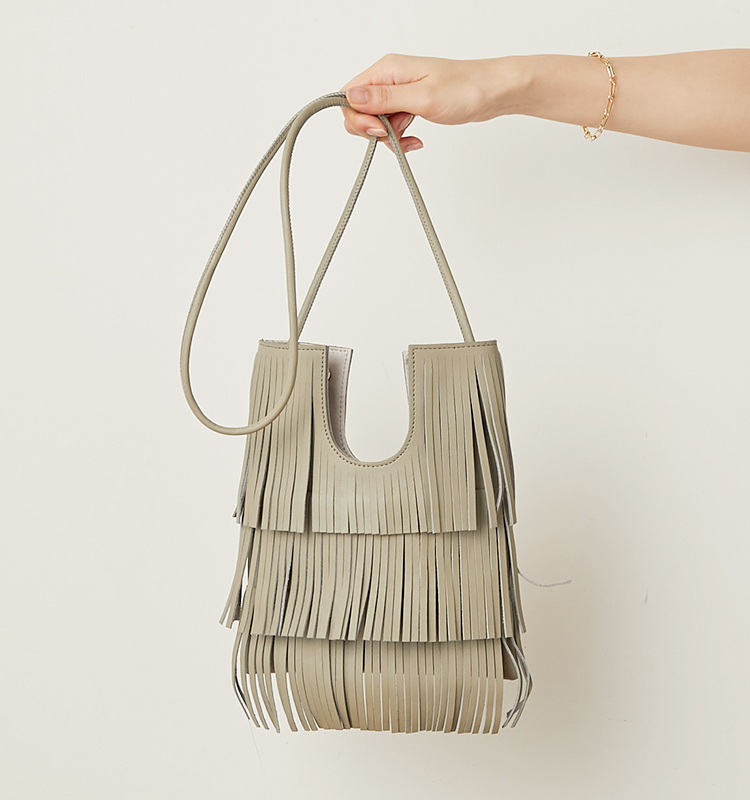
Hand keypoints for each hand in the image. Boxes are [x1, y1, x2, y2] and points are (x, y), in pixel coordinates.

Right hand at [340, 53, 508, 151]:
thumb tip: (351, 97)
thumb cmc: (465, 89)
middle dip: (372, 130)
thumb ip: (385, 99)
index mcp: (387, 69)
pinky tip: (415, 140)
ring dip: (389, 137)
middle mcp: (390, 78)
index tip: (378, 130)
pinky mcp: (410, 103)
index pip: (349, 95)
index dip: (357, 118)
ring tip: (411, 139)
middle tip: (394, 136)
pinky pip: (392, 124)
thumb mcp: (422, 97)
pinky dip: (400, 137)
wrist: (493, 91)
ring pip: (375, 121)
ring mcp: (400, 91)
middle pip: (359, 110)